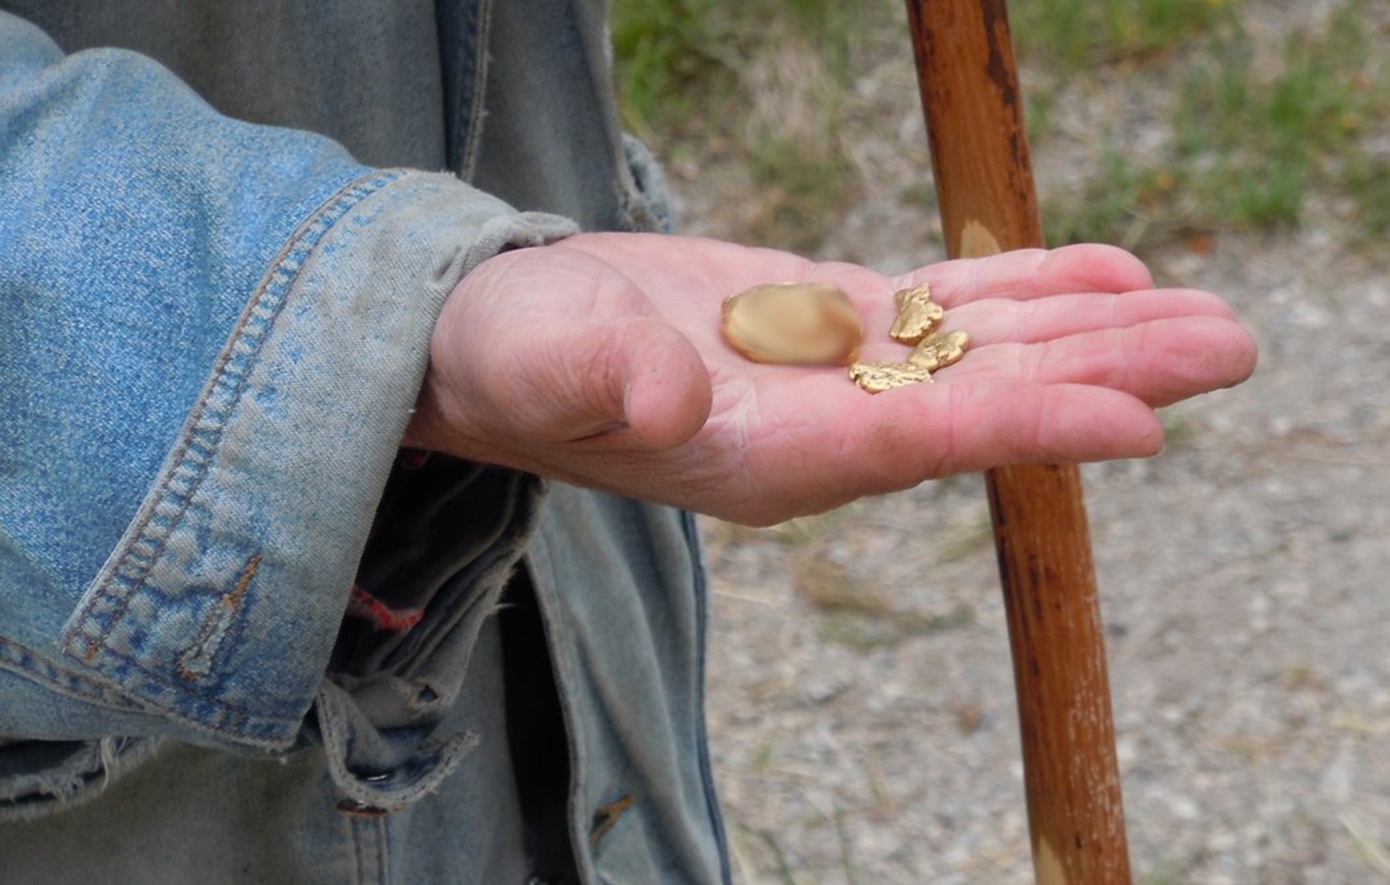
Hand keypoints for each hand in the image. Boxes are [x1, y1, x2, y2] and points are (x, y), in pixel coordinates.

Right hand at [405, 233, 1255, 523]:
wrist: (500, 343)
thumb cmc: (512, 364)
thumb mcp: (541, 366)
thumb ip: (606, 385)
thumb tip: (673, 400)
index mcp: (768, 458)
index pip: (918, 443)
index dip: (1028, 426)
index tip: (1141, 421)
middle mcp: (825, 428)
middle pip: (990, 397)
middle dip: (1109, 374)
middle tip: (1233, 345)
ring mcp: (838, 375)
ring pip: (988, 348)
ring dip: (1096, 329)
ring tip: (1204, 312)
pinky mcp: (830, 323)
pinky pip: (949, 309)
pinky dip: (1027, 289)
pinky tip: (1104, 274)